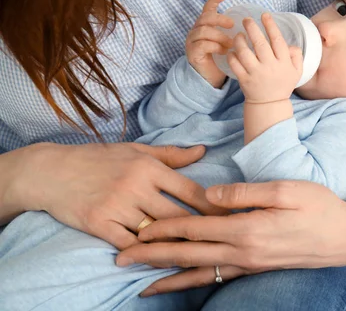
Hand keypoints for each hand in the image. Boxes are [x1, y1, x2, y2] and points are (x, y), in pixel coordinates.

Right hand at [3, 142, 226, 249]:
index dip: (213, 207)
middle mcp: (136, 186)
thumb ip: (170, 155)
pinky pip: (130, 244)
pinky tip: (161, 259)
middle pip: (178, 215)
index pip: (190, 190)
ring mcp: (117, 206)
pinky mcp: (99, 223)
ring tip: (199, 255)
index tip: (230, 216)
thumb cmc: (98, 158)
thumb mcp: (135, 150)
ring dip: (176, 245)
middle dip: (201, 230)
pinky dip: (146, 253)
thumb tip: (202, 151)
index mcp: (148, 167)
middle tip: (222, 241)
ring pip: (156, 233)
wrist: (51, 171)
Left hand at [117, 180, 345, 296]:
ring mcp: (250, 263)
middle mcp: (243, 251)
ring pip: (200, 273)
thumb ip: (245, 192)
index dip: (162, 228)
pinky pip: (219, 278)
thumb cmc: (320, 206)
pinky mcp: (257, 268)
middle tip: (121, 260)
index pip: (194, 228)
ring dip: (169, 277)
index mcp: (247, 228)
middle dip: (153, 257)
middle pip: (188, 254)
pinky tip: (184, 284)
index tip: (135, 230)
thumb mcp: (287, 189)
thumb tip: (210, 193)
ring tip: (142, 286)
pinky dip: (196, 283)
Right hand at [186, 0, 233, 87]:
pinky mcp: (192, 52)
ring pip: (204, 31)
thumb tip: (250, 23)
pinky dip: (215, 46)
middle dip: (219, 19)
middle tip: (232, 24)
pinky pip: (203, 45)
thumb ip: (232, 31)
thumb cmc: (221, 58)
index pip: (207, 8)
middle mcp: (196, 30)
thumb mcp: (228, 41)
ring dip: (220, 36)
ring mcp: (192, 41)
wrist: (210, 77)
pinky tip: (224, 51)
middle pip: (205, 18)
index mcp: (205, 25)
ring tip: (231, 43)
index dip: (214, 0)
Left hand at [227, 14, 302, 103]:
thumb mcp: (297, 71)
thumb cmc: (283, 84)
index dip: (270, 26)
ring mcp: (256, 74)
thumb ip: (296, 56)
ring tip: (238, 35)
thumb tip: (291, 44)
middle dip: (252, 28)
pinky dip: (232, 56)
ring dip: (239, 41)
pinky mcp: (244, 80)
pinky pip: (235, 64)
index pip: (277, 40)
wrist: (269, 104)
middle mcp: (270, 67)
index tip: (264, 15)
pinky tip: (232, 50)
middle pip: (259, 44)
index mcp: (283, 63)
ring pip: (244, 53)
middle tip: (246, 19)